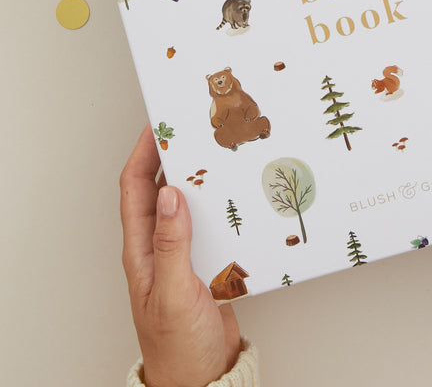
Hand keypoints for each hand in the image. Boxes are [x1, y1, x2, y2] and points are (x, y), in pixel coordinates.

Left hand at [120, 125, 241, 386]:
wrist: (200, 377)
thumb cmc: (177, 345)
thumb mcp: (174, 292)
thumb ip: (172, 244)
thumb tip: (171, 193)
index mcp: (141, 250)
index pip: (136, 189)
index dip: (143, 153)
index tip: (159, 124)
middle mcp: (159, 247)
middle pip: (163, 188)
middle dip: (175, 155)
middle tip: (195, 129)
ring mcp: (183, 253)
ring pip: (190, 203)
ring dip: (203, 178)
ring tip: (221, 153)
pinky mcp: (207, 263)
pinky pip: (213, 223)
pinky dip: (225, 204)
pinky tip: (242, 195)